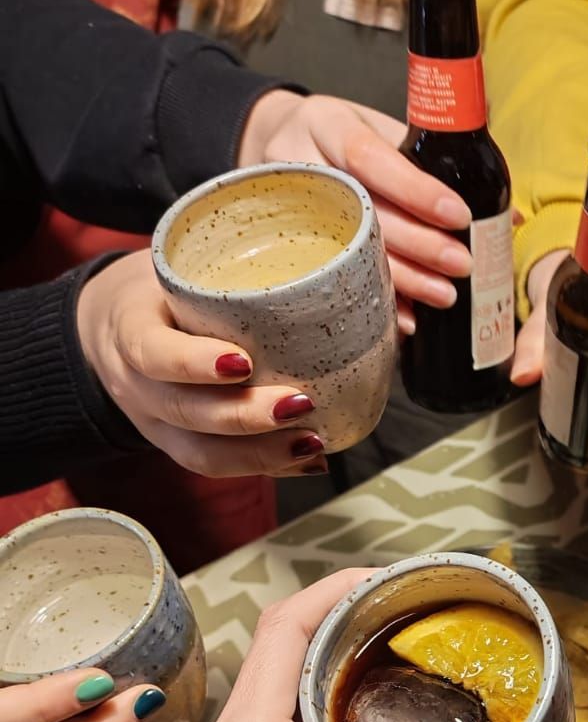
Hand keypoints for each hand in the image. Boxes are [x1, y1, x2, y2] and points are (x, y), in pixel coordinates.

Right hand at [77, 250, 329, 477]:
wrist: (114, 325)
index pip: (151, 351)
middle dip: (245, 417)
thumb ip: (233, 261)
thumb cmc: (165, 287)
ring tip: (313, 441)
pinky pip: (217, 465)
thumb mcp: (178, 263)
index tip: (241, 362)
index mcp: (129, 328)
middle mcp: (137, 384)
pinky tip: (309, 460)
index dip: (193, 363)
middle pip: (185, 412)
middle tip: (301, 402)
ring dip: (262, 454)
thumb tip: (339, 255)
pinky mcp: (178, 444)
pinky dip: (267, 466)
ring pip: (201, 453)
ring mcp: (156, 422)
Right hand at [238, 90, 472, 324]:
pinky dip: (373, 298)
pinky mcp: (285, 243)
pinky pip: (332, 278)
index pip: (370, 156)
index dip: (416, 190)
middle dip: (418, 243)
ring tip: (444, 294)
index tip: (459, 215)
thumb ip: (432, 162)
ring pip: (348, 249)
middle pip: (362, 210)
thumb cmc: (343, 137)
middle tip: (461, 264)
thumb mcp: (377, 128)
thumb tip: (510, 214)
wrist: (278, 142)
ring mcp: (287, 206)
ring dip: (402, 277)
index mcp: (327, 122)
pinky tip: (405, 316)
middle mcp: (299, 162)